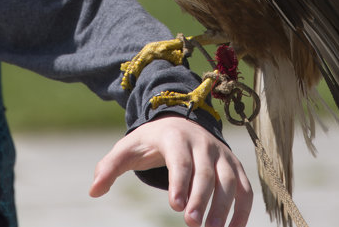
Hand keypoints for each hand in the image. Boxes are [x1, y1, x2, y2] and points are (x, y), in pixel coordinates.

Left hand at [90, 115, 252, 226]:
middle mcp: (203, 144)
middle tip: (192, 225)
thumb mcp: (128, 148)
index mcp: (176, 138)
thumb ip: (110, 167)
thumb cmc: (151, 141)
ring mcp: (222, 155)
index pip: (180, 160)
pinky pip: (245, 189)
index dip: (180, 182)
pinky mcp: (234, 166)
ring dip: (223, 207)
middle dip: (201, 199)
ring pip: (229, 180)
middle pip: (206, 173)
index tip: (175, 206)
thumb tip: (93, 190)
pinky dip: (243, 210)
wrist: (181, 121)